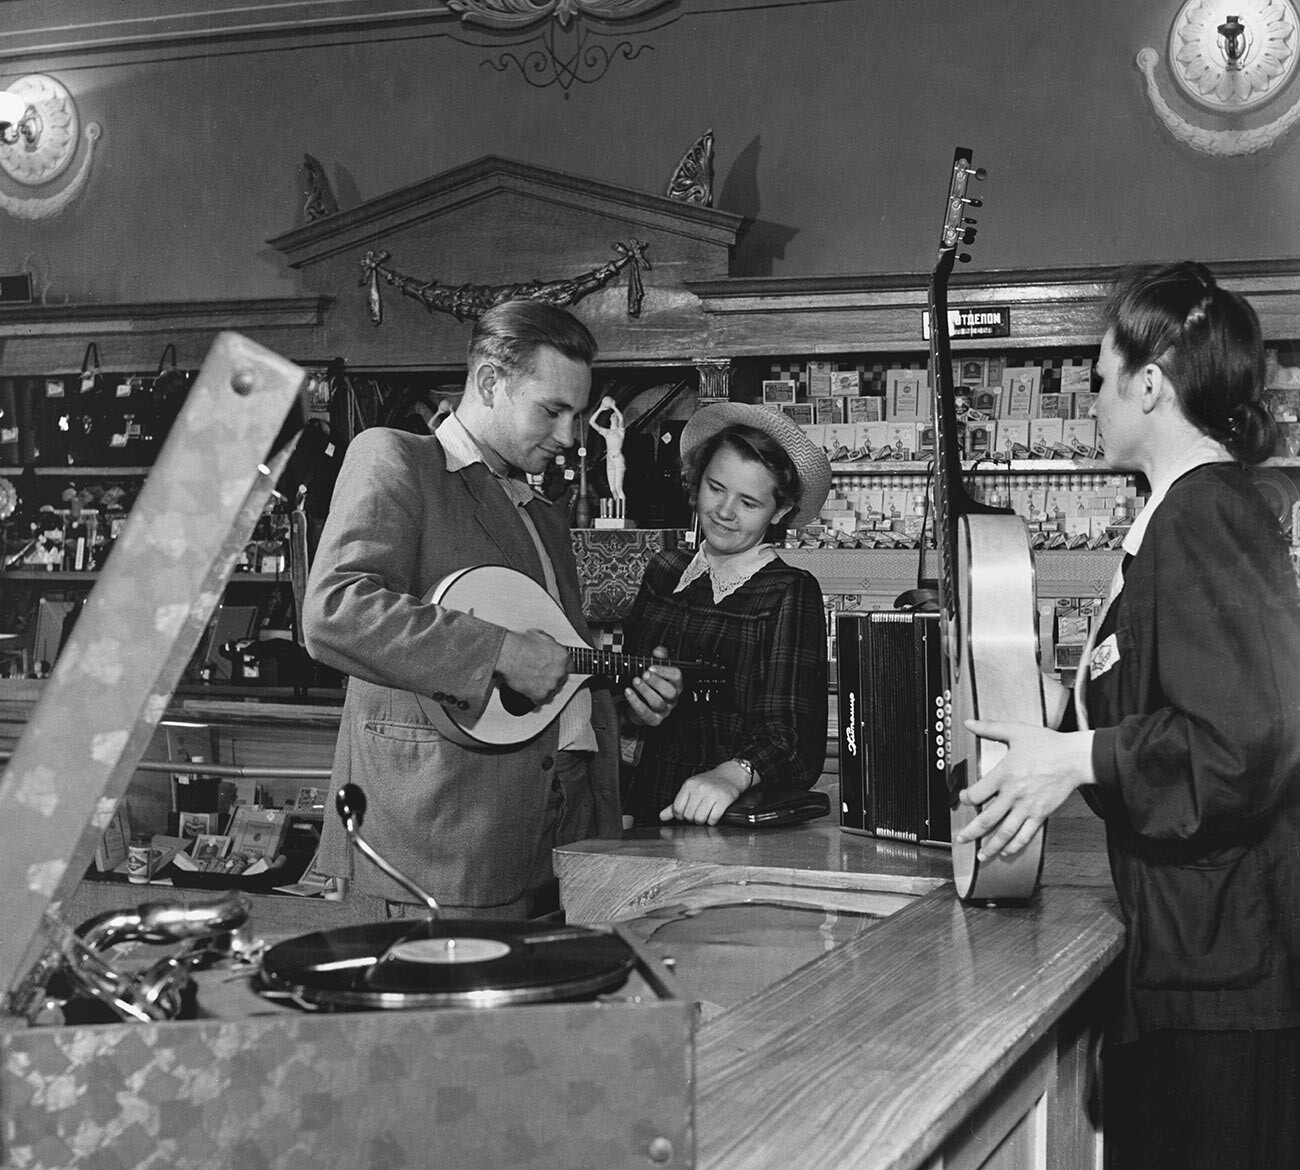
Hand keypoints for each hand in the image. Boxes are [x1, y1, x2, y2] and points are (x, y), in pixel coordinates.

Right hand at [494, 629, 570, 704]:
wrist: (509, 655)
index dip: (559, 667)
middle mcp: (560, 672)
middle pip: (561, 679)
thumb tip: (549, 646)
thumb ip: (550, 644)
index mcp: (563, 657)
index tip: (554, 668)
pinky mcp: (541, 696)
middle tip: (540, 674)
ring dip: (544, 687)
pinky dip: (534, 697)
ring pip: (552, 691)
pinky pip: (541, 700)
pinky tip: (528, 689)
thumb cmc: (520, 645)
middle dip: (551, 677)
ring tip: (532, 680)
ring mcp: (552, 685)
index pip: (568, 665)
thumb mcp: (540, 636)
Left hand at [624, 646, 681, 727]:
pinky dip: (635, 701)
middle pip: (670, 691)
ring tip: (635, 681)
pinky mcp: (653, 719)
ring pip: (658, 702)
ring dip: (645, 690)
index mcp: (675, 684)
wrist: (636, 704)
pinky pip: (645, 712)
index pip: (677, 676)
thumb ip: (658, 658)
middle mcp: (672, 699)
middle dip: (656, 681)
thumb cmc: (648, 686)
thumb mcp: (654, 669)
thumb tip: (659, 651)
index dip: (665, 671)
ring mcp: (664, 710)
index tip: (651, 666)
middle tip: (644, 674)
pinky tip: (628, 692)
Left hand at [660, 761, 750, 825]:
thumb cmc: (709, 783)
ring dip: (703, 820)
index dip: (681, 815)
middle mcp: (699, 788)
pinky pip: (713, 818)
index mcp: (689, 785)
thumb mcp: (690, 789)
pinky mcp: (724, 799)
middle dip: (693, 818)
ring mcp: (712, 793)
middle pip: (689, 816)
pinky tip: (714, 813)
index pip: (677, 809)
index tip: (687, 813)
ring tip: (706, 813)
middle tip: (699, 812)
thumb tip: (662, 816)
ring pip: (700, 819)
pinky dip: (713, 820)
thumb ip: (675, 804)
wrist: (730, 774)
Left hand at [952, 719, 1094, 860]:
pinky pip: (1026, 834)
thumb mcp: (1016, 730)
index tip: (963, 798)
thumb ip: (990, 728)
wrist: (1075, 758)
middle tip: (961, 838)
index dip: (965, 799)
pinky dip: (1015, 845)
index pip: (977, 794)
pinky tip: (1007, 851)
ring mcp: (1028, 807)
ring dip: (991, 845)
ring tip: (981, 854)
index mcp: (1004, 774)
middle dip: (971, 832)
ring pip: (1005, 832)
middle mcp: (1014, 794)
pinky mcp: (1041, 814)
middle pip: (987, 819)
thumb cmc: (1047, 744)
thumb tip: (969, 722)